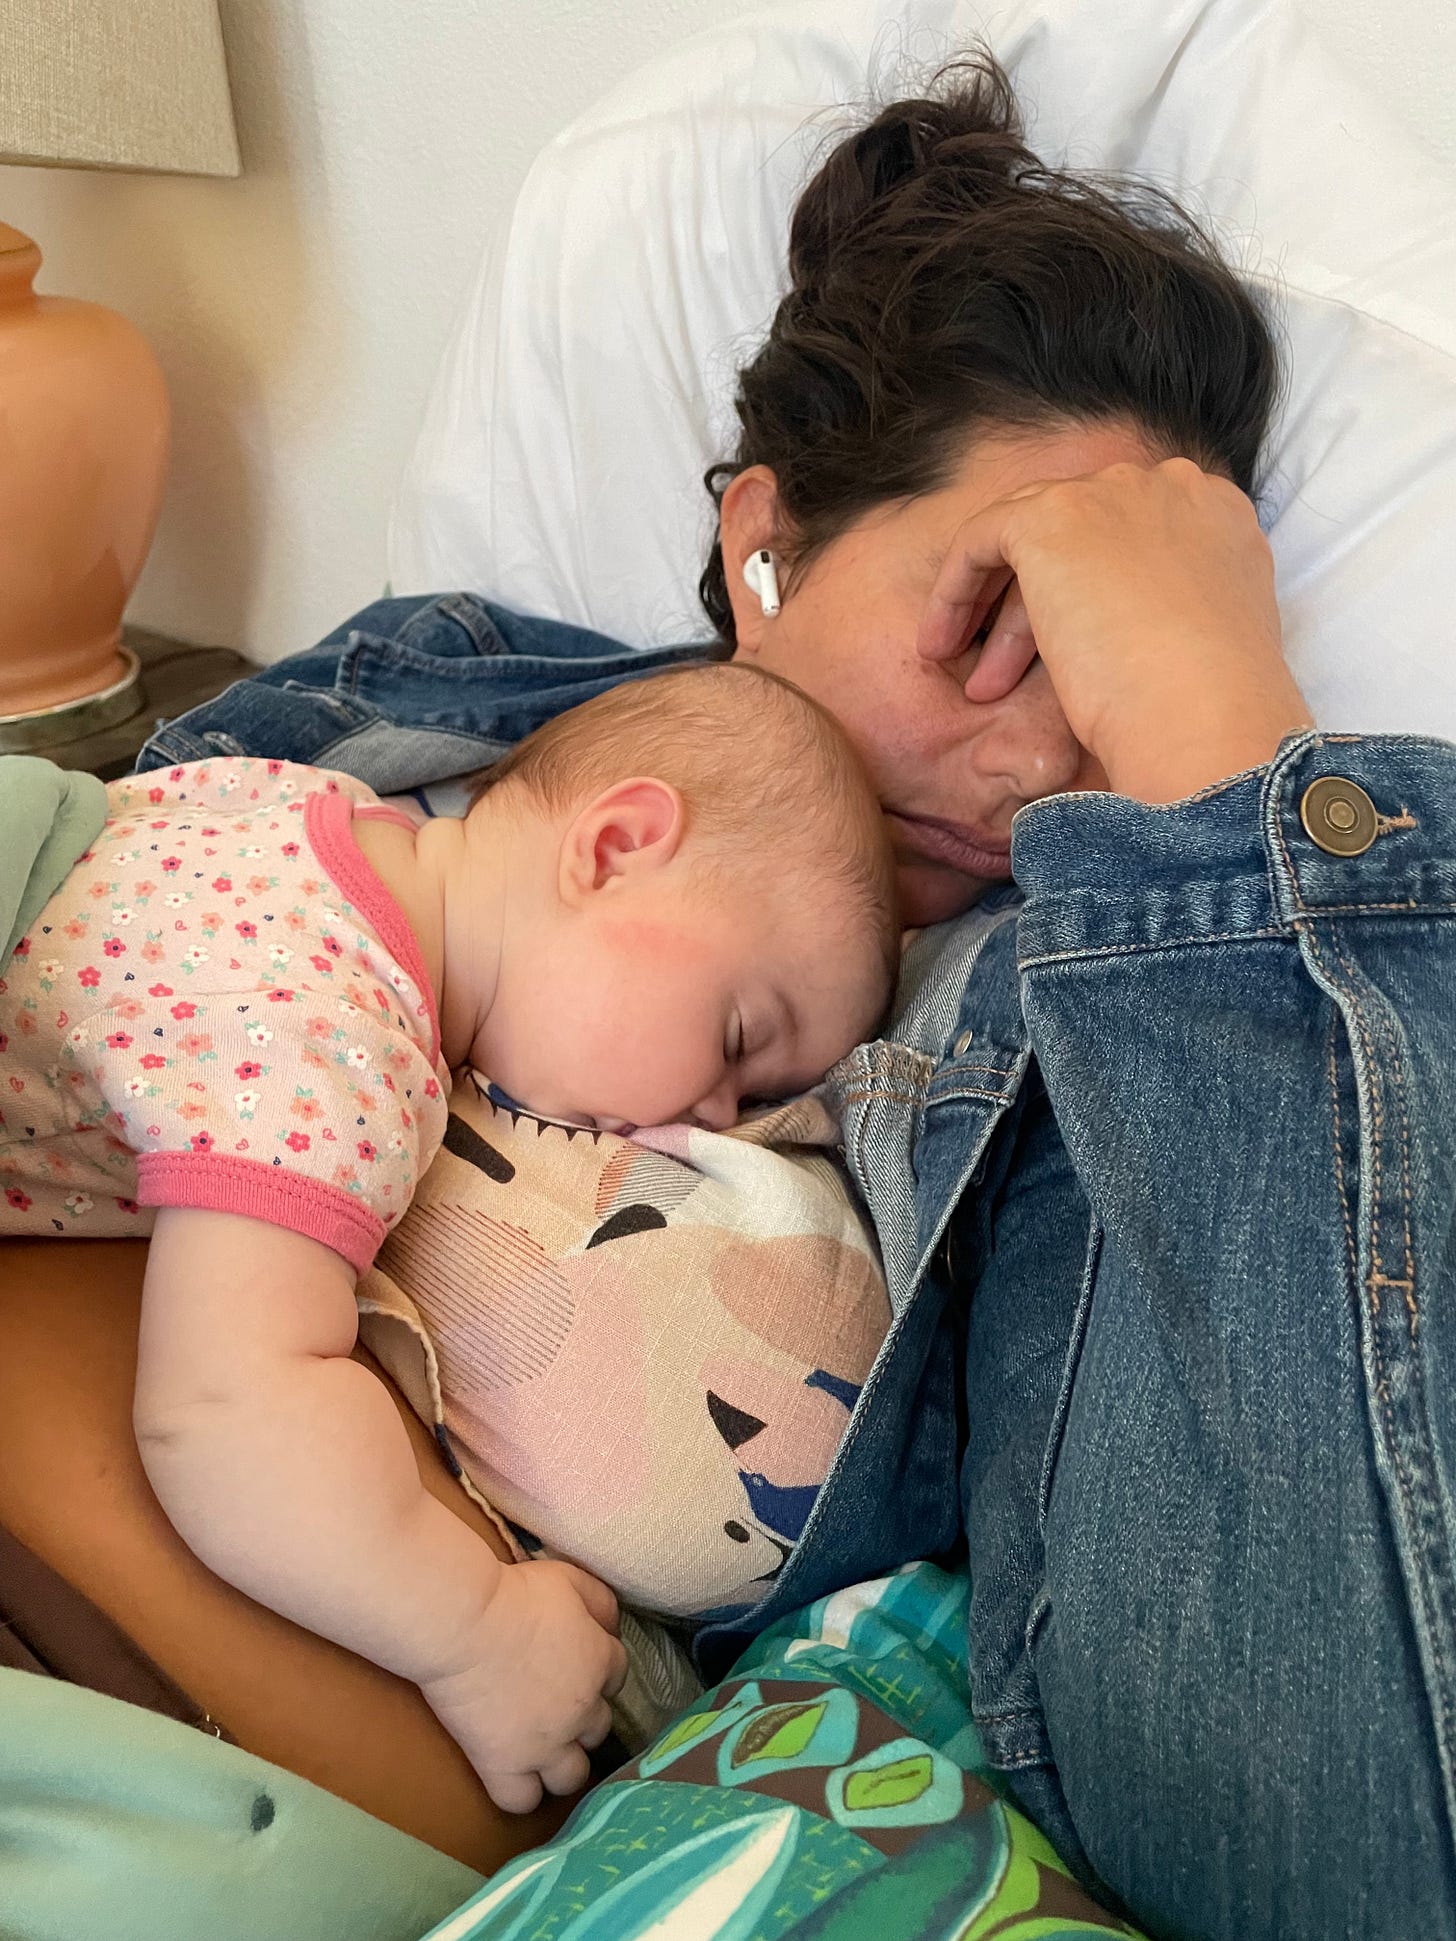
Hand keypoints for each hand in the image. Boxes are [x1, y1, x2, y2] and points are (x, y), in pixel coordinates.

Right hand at [419, 1559, 628, 1813]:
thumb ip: (601, 1602)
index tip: (573, 1661)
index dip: (596, 1669)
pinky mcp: (503, 1766)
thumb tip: (613, 1625)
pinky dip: (521, 1792)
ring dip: (562, 1763)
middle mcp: (582, 1711)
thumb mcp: (570, 1579)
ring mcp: (544, 1746)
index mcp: (599, 1663)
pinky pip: (523, 1801)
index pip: (616, 1675)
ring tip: (541, 1749)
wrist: (465, 1623)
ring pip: (572, 1776)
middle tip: (553, 1703)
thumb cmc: (515, 1593)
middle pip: (599, 1728)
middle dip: (582, 1718)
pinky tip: (512, 1775)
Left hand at [917, 458, 1312, 802]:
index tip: (1064, 656)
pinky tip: (942, 642)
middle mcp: (1171, 487)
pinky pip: (982, 538)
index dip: (1090, 595)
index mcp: (1219, 516)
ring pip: (1029, 539)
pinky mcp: (1053, 515)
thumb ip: (1171, 612)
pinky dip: (955, 589)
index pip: (1132, 539)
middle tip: (1006, 678)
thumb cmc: (1205, 715)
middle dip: (1037, 609)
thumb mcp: (1201, 645)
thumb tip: (1129, 635)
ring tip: (978, 688)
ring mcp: (1112, 492)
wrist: (1201, 719)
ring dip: (994, 612)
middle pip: (1080, 538)